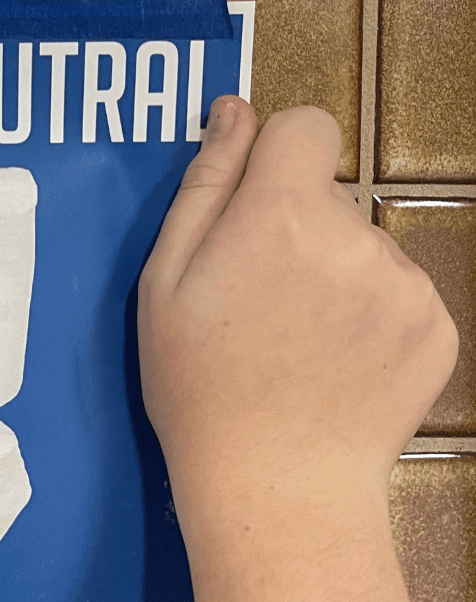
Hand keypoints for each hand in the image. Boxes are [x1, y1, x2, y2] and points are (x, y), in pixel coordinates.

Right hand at [138, 97, 456, 512]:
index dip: (275, 159)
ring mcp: (404, 284)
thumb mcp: (165, 287)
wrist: (275, 487)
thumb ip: (203, 188)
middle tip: (257, 307)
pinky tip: (334, 367)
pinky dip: (369, 319)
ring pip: (364, 248)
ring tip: (296, 347)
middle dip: (295, 232)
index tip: (252, 211)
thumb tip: (232, 114)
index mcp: (280, 215)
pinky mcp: (437, 327)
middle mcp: (354, 236)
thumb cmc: (199, 390)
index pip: (305, 126)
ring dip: (335, 277)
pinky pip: (399, 294)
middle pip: (329, 198)